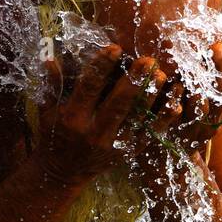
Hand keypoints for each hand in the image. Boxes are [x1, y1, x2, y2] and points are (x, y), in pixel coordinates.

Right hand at [34, 43, 159, 182]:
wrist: (61, 174)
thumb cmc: (53, 136)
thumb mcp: (47, 111)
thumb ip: (51, 84)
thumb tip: (50, 56)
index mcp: (72, 117)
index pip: (88, 88)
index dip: (101, 67)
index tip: (115, 48)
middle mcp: (94, 132)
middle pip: (117, 104)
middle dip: (133, 81)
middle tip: (148, 60)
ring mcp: (114, 145)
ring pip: (137, 120)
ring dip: (153, 97)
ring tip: (163, 76)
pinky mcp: (128, 152)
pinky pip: (149, 135)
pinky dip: (164, 119)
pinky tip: (175, 102)